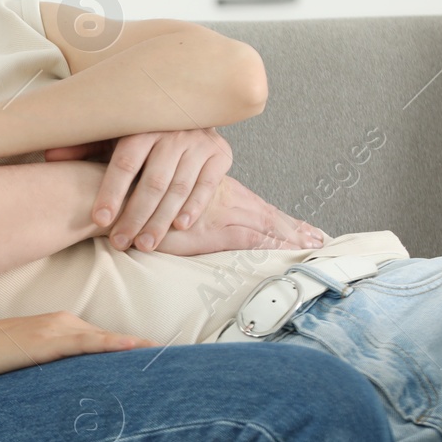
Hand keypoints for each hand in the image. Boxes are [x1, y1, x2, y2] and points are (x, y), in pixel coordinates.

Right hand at [0, 311, 156, 386]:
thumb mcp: (26, 362)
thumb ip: (50, 368)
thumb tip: (69, 389)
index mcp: (60, 325)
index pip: (102, 339)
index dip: (129, 350)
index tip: (155, 359)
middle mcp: (63, 321)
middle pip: (109, 339)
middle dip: (140, 351)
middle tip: (176, 362)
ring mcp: (57, 328)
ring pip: (104, 340)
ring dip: (134, 349)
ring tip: (164, 358)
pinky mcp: (48, 340)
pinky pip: (88, 343)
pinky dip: (113, 345)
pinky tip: (135, 348)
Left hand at [44, 129, 232, 250]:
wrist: (190, 105)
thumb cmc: (143, 128)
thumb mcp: (113, 132)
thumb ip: (84, 146)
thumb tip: (49, 155)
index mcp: (141, 126)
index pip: (124, 164)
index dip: (111, 193)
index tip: (100, 220)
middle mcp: (171, 134)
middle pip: (152, 182)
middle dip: (135, 216)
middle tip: (121, 243)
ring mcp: (198, 144)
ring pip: (179, 188)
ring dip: (161, 220)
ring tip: (146, 244)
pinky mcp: (220, 154)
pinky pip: (207, 185)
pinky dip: (194, 207)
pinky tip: (180, 227)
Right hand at [145, 176, 326, 255]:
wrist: (122, 199)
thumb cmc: (136, 200)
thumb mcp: (166, 201)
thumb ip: (183, 206)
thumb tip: (186, 217)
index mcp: (218, 192)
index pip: (254, 206)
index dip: (277, 218)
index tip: (298, 227)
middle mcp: (226, 199)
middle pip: (268, 215)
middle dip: (294, 228)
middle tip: (320, 238)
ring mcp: (222, 214)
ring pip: (268, 225)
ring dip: (292, 236)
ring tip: (315, 245)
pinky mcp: (214, 230)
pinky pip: (252, 238)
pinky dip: (273, 244)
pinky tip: (290, 250)